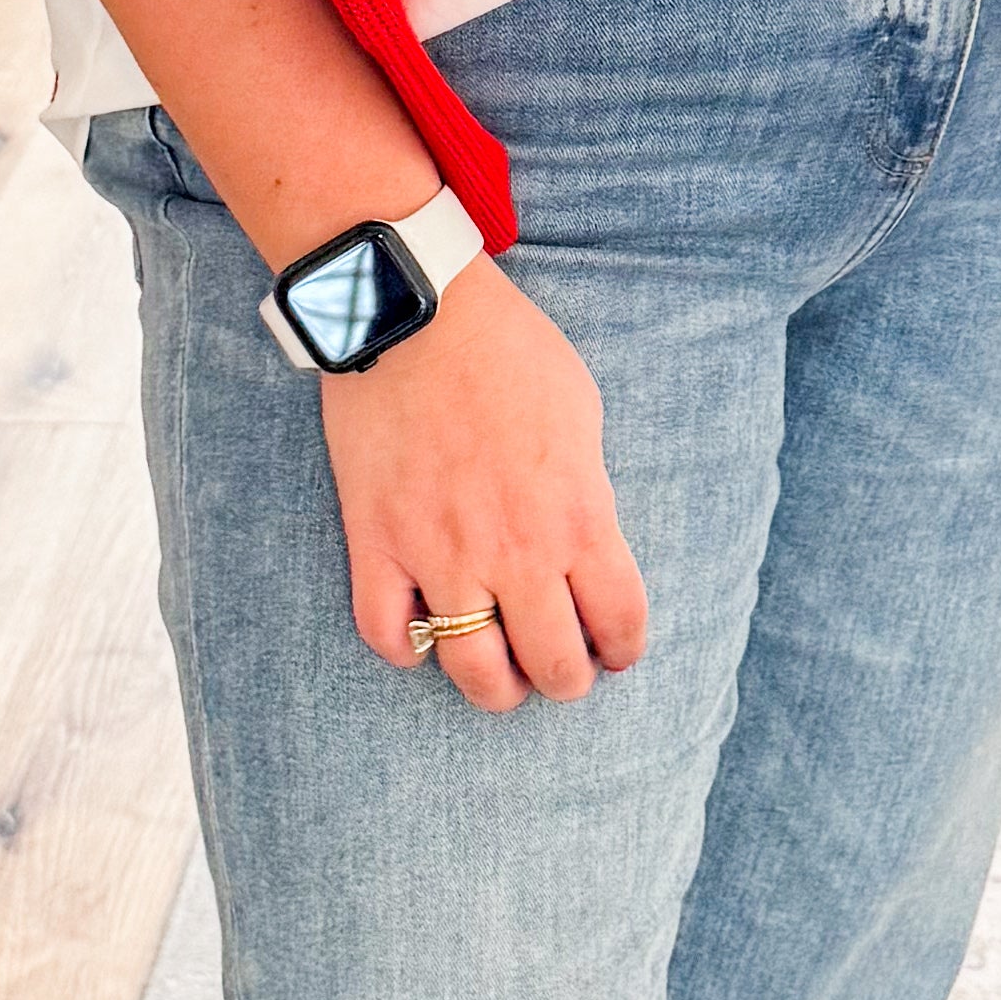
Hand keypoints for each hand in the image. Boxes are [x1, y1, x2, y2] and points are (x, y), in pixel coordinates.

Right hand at [326, 258, 647, 714]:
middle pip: (554, 666)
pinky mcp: (376, 543)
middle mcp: (515, 551)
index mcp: (579, 516)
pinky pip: (389, 634)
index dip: (624, 650)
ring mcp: (439, 553)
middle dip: (567, 680)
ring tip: (501, 676)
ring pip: (474, 670)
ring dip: (496, 688)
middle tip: (562, 668)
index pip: (620, 624)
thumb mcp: (582, 415)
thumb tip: (584, 545)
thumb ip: (587, 493)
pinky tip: (424, 636)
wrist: (414, 311)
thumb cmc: (508, 350)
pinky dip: (408, 650)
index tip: (616, 651)